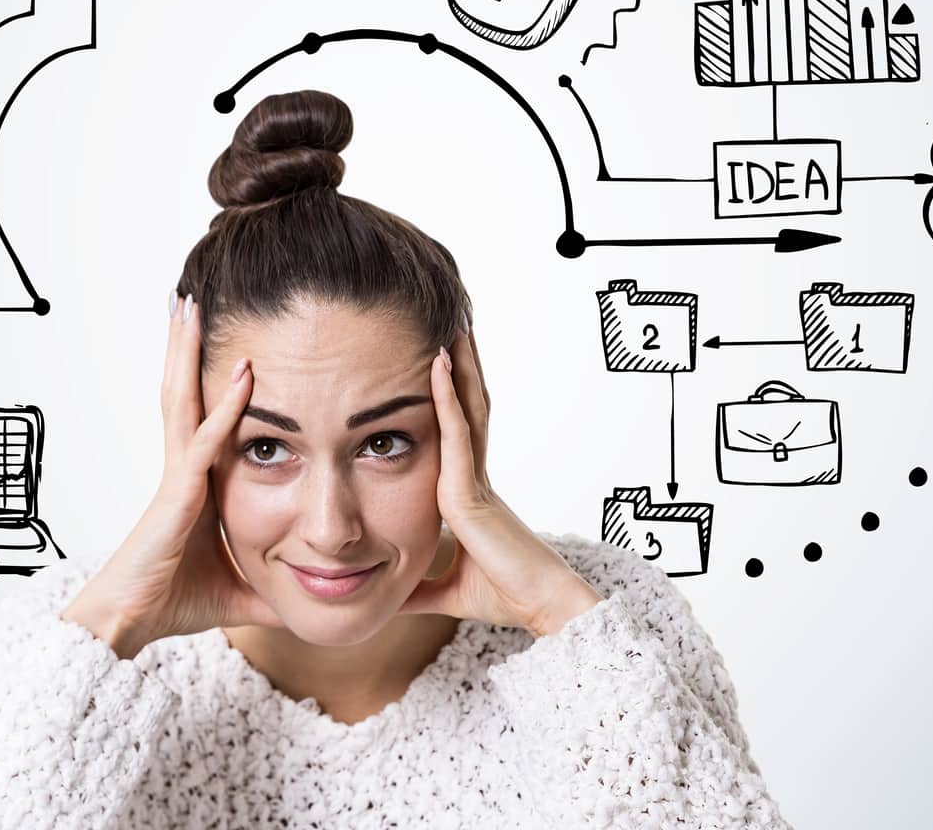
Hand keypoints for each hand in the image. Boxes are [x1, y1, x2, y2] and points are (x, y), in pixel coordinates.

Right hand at [61, 293, 282, 657]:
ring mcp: (176, 476)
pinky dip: (226, 405)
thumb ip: (274, 585)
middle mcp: (181, 467)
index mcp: (193, 481)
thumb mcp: (240, 587)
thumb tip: (314, 596)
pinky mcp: (178, 494)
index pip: (201, 413)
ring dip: (189, 351)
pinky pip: (205, 440)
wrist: (127, 625)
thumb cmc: (172, 603)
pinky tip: (241, 374)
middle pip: (184, 390)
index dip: (207, 374)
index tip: (218, 336)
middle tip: (191, 298)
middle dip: (186, 345)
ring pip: (183, 398)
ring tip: (190, 306)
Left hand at [398, 327, 603, 637]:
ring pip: (467, 407)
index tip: (438, 359)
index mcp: (467, 492)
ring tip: (448, 323)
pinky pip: (457, 433)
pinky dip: (445, 396)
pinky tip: (436, 363)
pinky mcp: (471, 491)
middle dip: (458, 365)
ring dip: (457, 364)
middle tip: (447, 323)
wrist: (543, 609)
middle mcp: (473, 476)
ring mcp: (474, 478)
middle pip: (466, 406)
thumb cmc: (506, 596)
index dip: (450, 394)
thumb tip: (389, 600)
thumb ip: (419, 590)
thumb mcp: (446, 590)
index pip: (457, 430)